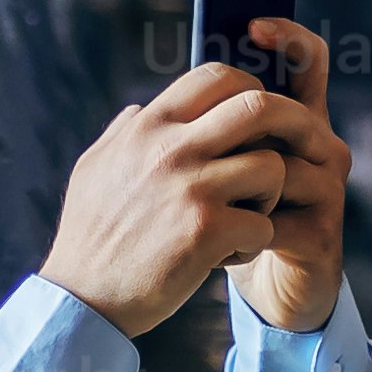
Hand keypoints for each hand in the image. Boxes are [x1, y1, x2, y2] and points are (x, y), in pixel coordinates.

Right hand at [35, 41, 344, 337]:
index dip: (250, 89)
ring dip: (272, 194)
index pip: (217, 76)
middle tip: (290, 154)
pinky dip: (255, 242)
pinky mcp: (206, 231)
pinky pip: (264, 224)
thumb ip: (125, 132)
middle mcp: (172, 148)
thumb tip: (144, 108)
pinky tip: (229, 254)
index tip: (255, 119)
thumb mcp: (96, 167)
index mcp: (148, 126)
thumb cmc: (90, 233)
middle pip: (259, 106)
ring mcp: (191, 187)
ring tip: (248, 214)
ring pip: (273, 166)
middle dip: (288, 125)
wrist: (81, 295)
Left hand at [224, 20, 345, 331]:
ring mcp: (328, 192)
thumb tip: (152, 100)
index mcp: (299, 123)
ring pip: (278, 168)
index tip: (251, 24)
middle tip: (204, 145)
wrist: (265, 289)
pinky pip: (272, 221)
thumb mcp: (218, 167)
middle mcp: (324, 149)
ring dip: (231, 192)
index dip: (288, 37)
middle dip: (245, 126)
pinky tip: (217, 252)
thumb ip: (204, 131)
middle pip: (291, 113)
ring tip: (202, 213)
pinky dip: (235, 235)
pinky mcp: (320, 236)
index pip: (309, 62)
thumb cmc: (237, 221)